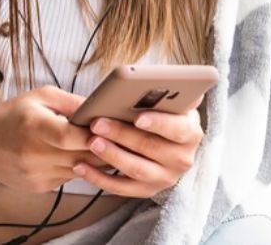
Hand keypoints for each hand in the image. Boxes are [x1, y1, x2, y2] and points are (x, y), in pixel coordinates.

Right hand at [0, 86, 110, 192]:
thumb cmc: (12, 116)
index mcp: (33, 125)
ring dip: (92, 159)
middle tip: (114, 138)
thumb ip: (71, 102)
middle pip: (82, 156)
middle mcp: (34, 154)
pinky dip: (76, 167)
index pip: (71, 136)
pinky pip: (69, 178)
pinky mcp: (40, 186)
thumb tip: (102, 108)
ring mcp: (37, 173)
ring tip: (95, 145)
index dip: (94, 134)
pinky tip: (70, 155)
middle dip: (102, 148)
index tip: (108, 129)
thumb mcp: (39, 97)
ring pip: (80, 170)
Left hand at [72, 96, 204, 197]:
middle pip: (151, 148)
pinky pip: (121, 188)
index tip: (139, 117)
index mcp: (190, 133)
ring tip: (90, 141)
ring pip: (136, 169)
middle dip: (123, 135)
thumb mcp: (168, 101)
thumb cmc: (159, 113)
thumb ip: (169, 91)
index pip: (179, 129)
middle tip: (98, 123)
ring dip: (111, 155)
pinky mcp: (146, 190)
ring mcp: (165, 177)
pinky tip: (80, 166)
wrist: (162, 141)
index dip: (159, 123)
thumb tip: (171, 80)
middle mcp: (182, 159)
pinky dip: (99, 178)